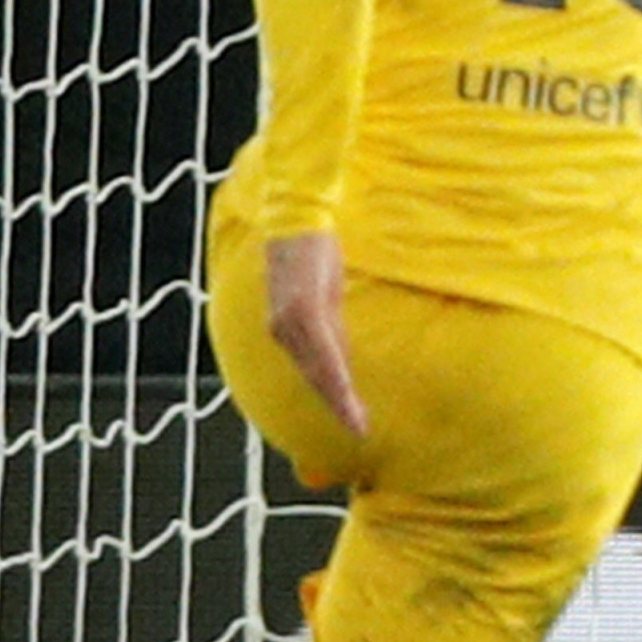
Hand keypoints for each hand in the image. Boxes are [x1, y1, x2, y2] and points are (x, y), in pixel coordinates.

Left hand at [264, 231, 369, 440]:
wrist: (297, 210)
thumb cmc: (312, 248)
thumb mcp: (324, 291)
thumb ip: (330, 321)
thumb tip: (343, 348)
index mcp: (288, 326)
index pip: (313, 370)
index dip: (332, 397)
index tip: (354, 422)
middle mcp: (282, 327)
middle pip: (314, 376)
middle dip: (337, 406)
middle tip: (360, 430)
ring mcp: (289, 319)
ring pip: (317, 369)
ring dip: (338, 398)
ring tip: (358, 420)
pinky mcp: (301, 307)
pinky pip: (322, 350)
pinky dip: (335, 374)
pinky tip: (346, 390)